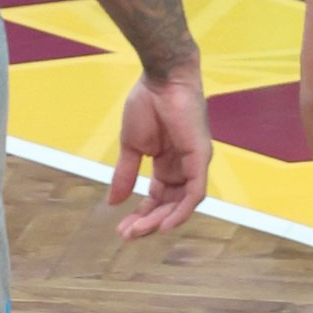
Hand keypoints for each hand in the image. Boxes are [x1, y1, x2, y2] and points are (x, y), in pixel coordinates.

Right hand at [107, 61, 209, 237]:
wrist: (160, 78)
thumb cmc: (147, 103)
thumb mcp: (131, 146)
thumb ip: (125, 174)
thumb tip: (112, 203)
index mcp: (167, 164)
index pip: (157, 198)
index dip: (141, 215)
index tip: (121, 229)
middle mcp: (183, 167)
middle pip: (169, 205)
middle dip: (148, 222)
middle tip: (126, 234)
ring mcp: (194, 163)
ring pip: (181, 204)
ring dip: (160, 220)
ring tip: (139, 231)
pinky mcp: (201, 158)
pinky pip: (195, 192)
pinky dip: (181, 211)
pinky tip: (164, 224)